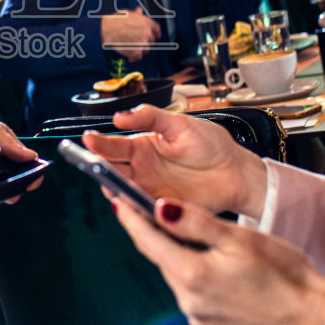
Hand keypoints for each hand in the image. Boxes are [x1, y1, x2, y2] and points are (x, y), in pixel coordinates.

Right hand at [80, 105, 266, 217]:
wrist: (236, 172)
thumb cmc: (211, 145)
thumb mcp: (180, 123)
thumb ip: (150, 117)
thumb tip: (119, 116)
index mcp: (142, 146)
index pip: (113, 145)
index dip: (98, 143)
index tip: (88, 139)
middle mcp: (141, 169)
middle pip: (111, 169)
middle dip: (98, 165)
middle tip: (91, 161)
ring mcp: (150, 189)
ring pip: (121, 190)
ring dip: (113, 187)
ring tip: (110, 181)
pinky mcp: (162, 208)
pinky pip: (141, 209)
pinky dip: (132, 206)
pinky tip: (129, 200)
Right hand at [101, 8, 160, 61]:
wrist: (106, 30)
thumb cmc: (115, 20)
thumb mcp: (127, 14)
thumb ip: (136, 14)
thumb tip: (139, 10)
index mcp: (146, 22)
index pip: (157, 29)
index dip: (156, 33)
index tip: (156, 36)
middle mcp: (147, 32)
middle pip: (151, 41)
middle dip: (145, 42)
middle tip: (136, 43)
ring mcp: (143, 43)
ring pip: (146, 50)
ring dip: (140, 50)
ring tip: (131, 49)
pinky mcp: (136, 52)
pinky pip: (138, 57)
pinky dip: (134, 58)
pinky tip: (129, 57)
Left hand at [111, 195, 324, 324]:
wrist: (312, 319)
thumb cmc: (286, 278)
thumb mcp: (238, 238)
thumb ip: (194, 223)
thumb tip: (160, 208)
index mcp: (193, 275)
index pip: (148, 241)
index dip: (131, 218)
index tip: (119, 201)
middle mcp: (189, 302)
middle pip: (162, 259)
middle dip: (161, 237)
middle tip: (165, 214)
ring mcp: (199, 320)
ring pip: (178, 278)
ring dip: (183, 260)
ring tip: (209, 246)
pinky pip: (193, 299)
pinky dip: (198, 282)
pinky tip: (222, 275)